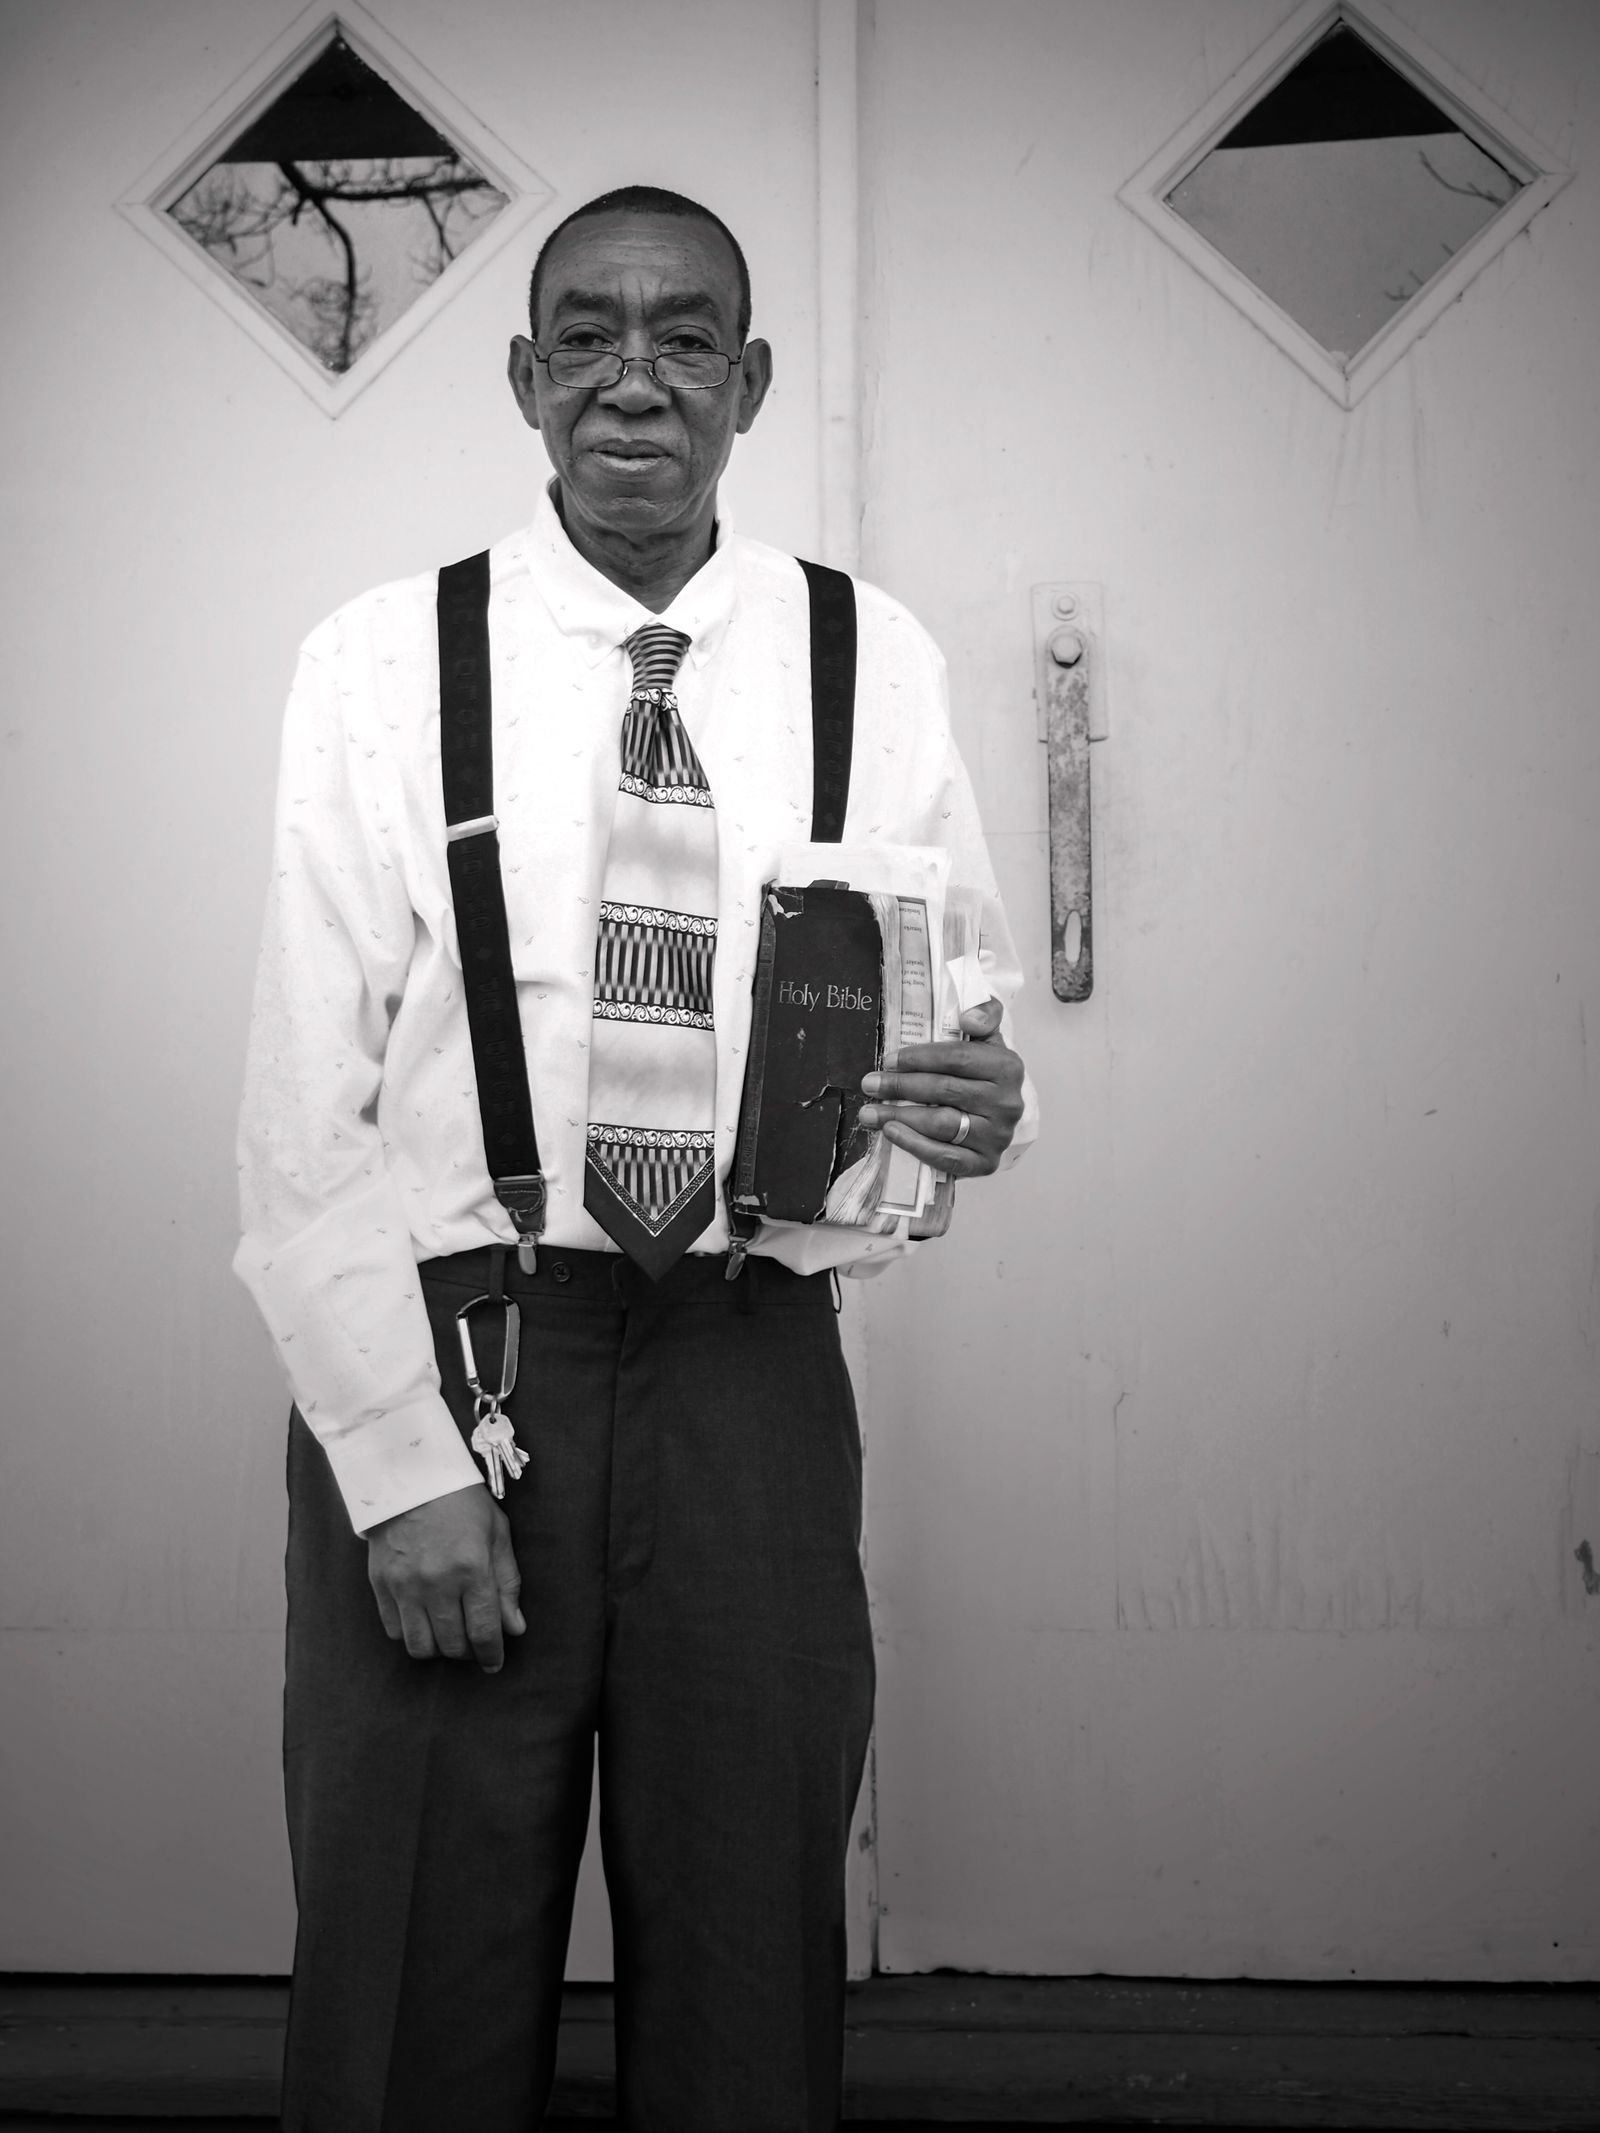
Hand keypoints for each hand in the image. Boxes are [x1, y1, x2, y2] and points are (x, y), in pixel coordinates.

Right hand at [367, 1485, 524, 1672]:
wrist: (411, 1476)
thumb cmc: (461, 1502)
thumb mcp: (496, 1534)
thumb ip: (507, 1583)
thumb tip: (514, 1628)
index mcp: (471, 1569)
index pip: (483, 1631)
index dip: (491, 1655)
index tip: (494, 1662)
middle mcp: (436, 1583)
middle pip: (453, 1645)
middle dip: (468, 1651)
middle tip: (474, 1642)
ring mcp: (404, 1586)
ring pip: (421, 1646)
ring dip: (439, 1648)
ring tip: (448, 1634)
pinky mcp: (380, 1585)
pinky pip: (395, 1631)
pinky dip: (411, 1634)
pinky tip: (424, 1619)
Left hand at [857, 996, 1025, 1176]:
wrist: (995, 1118)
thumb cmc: (981, 1076)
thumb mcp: (987, 1041)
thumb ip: (985, 1016)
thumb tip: (968, 1019)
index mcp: (1007, 1068)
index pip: (957, 1059)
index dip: (920, 1058)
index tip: (889, 1059)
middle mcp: (1006, 1103)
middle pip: (945, 1090)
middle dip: (901, 1086)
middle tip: (870, 1084)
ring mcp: (997, 1136)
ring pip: (942, 1124)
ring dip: (900, 1117)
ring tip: (870, 1113)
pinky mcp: (985, 1164)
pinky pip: (947, 1157)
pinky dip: (916, 1145)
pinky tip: (892, 1133)